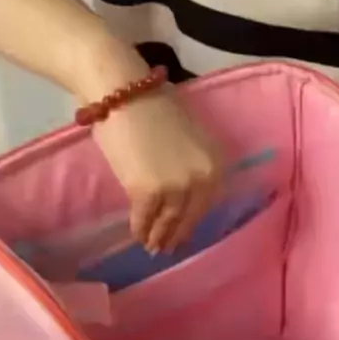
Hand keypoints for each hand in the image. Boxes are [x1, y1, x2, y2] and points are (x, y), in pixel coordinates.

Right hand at [77, 38, 221, 251]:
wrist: (122, 91)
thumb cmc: (151, 103)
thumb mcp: (188, 135)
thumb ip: (191, 162)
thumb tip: (183, 187)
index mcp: (216, 161)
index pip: (207, 201)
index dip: (194, 219)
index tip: (186, 232)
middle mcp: (202, 177)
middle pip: (189, 215)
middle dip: (177, 234)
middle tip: (168, 249)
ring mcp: (176, 187)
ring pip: (167, 221)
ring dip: (159, 237)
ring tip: (153, 248)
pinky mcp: (147, 191)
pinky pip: (144, 218)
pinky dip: (140, 229)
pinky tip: (137, 236)